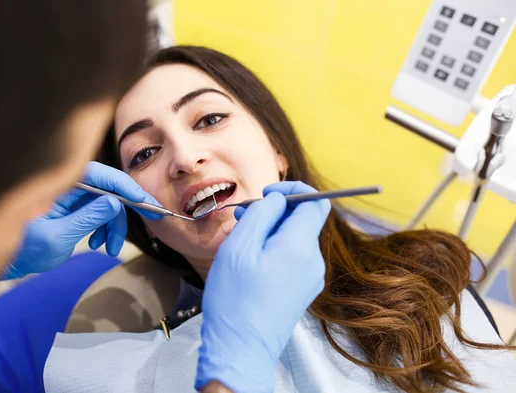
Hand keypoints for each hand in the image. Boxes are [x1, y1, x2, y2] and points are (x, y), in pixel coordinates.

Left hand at [1, 162, 160, 278]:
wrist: (5, 260)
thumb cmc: (22, 248)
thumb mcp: (57, 236)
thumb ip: (87, 217)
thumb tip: (115, 202)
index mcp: (61, 184)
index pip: (103, 176)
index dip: (128, 189)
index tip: (147, 204)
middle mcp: (69, 185)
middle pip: (110, 191)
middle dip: (121, 216)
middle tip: (135, 233)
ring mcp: (72, 196)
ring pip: (107, 204)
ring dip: (114, 227)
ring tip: (109, 249)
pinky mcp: (74, 208)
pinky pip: (99, 213)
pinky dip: (105, 229)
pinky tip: (100, 244)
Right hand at [196, 181, 330, 392]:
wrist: (241, 349)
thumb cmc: (235, 299)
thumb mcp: (239, 247)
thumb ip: (261, 214)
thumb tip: (277, 199)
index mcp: (300, 247)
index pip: (315, 202)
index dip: (292, 190)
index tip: (266, 193)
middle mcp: (313, 261)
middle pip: (303, 220)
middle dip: (274, 212)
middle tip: (242, 216)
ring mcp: (310, 278)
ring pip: (295, 239)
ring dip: (271, 232)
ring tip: (241, 241)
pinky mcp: (302, 291)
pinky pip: (292, 258)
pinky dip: (274, 250)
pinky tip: (251, 261)